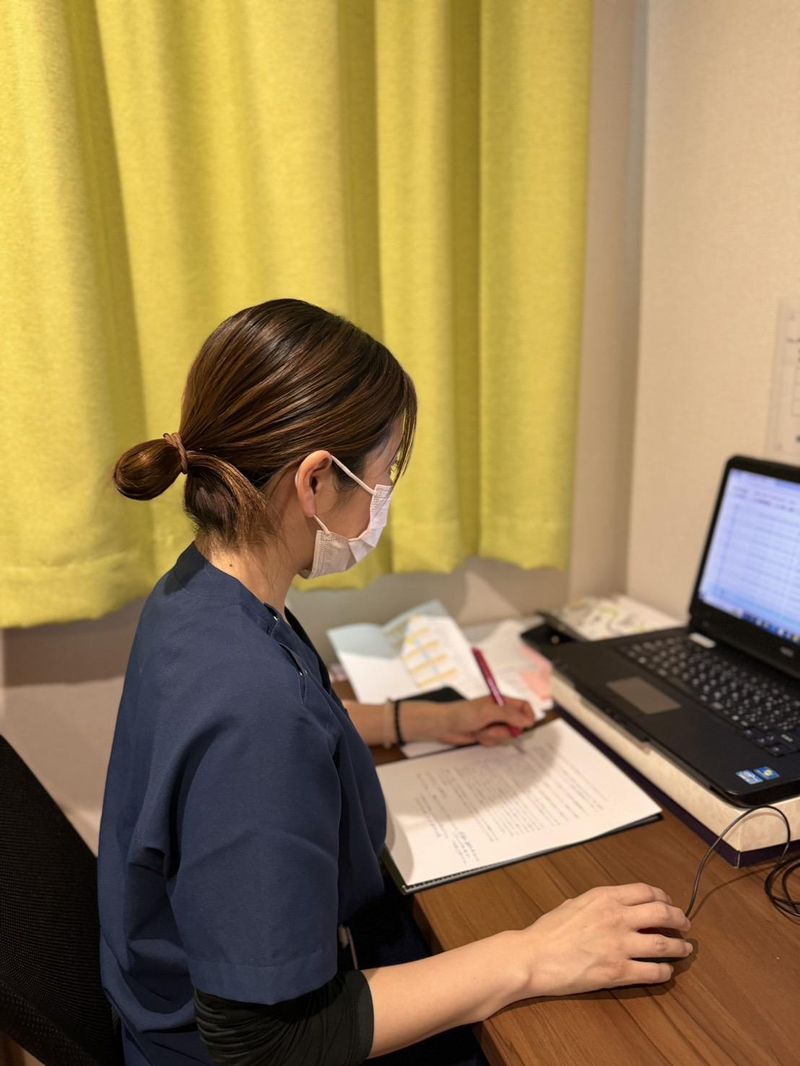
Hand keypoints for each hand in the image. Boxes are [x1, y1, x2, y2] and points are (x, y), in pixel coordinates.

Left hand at [434, 694, 535, 746]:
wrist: (444, 725)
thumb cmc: (463, 713)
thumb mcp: (488, 712)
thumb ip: (509, 715)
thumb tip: (528, 721)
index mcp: (502, 701)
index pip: (524, 706)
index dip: (528, 716)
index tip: (526, 726)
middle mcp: (500, 712)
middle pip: (517, 724)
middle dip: (507, 730)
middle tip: (493, 728)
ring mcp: (494, 724)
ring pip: (507, 735)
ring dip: (494, 736)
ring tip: (481, 730)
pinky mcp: (488, 734)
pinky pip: (497, 742)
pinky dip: (488, 741)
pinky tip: (477, 735)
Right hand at [517, 882, 692, 996]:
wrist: (535, 956)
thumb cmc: (549, 930)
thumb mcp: (575, 903)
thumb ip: (599, 903)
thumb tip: (615, 907)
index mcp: (605, 897)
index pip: (646, 892)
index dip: (664, 898)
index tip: (669, 904)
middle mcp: (617, 918)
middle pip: (662, 913)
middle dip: (679, 919)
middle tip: (685, 925)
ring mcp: (620, 945)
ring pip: (664, 944)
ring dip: (679, 947)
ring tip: (685, 949)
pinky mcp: (618, 971)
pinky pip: (652, 971)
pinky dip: (665, 972)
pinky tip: (666, 971)